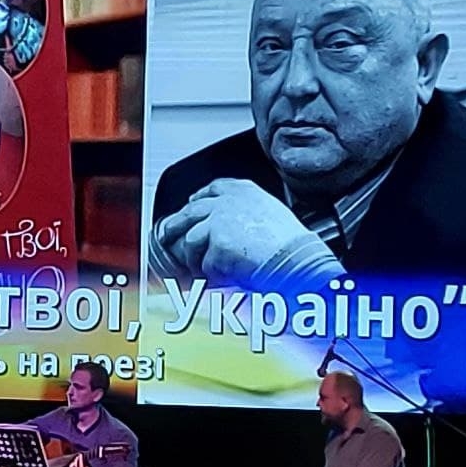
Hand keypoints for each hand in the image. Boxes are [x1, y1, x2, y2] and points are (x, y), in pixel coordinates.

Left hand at [158, 178, 321, 284]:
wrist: (298, 263)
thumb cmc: (292, 246)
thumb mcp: (271, 213)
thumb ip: (246, 212)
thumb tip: (226, 224)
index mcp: (244, 191)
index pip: (214, 188)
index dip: (200, 197)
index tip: (192, 203)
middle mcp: (228, 201)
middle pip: (191, 211)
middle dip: (175, 225)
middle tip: (167, 235)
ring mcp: (219, 220)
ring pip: (191, 240)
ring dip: (195, 258)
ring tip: (205, 271)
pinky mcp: (216, 243)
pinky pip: (205, 263)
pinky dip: (213, 275)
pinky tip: (227, 278)